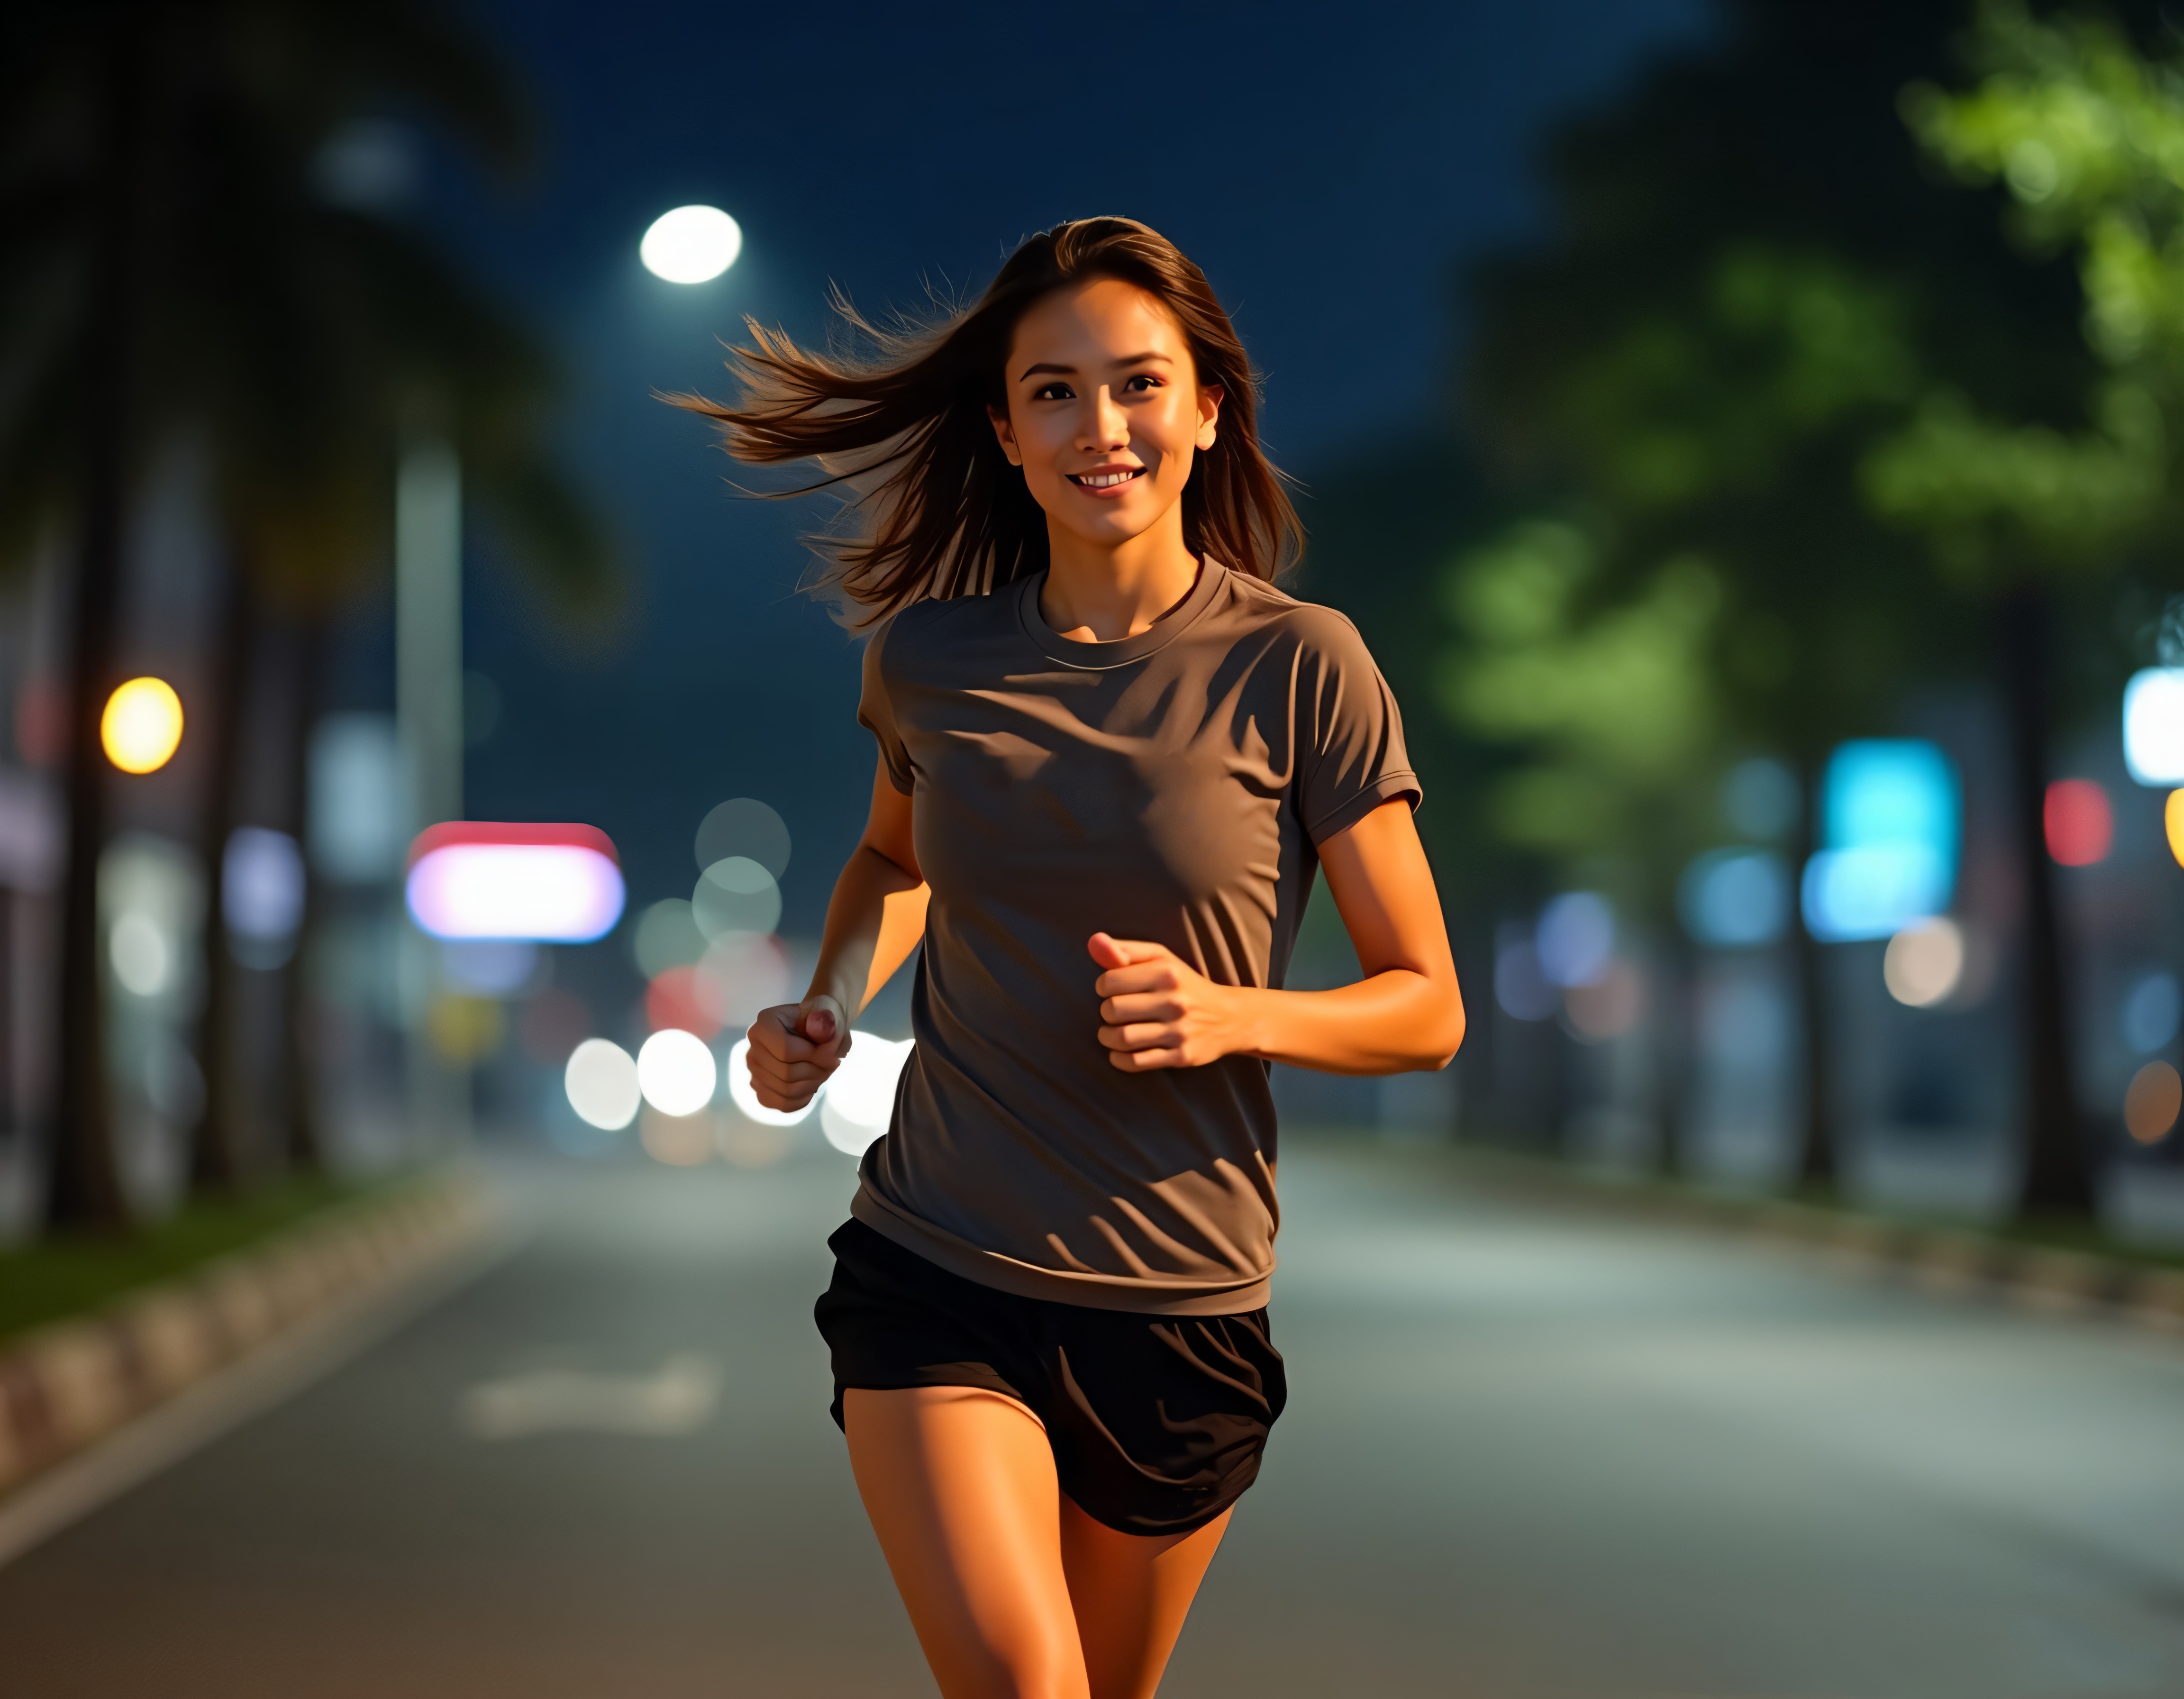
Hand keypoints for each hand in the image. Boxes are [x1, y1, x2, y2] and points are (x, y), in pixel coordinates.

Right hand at [745, 995, 850, 1110]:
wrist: (818, 1033)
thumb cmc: (823, 1022)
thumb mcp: (830, 1015)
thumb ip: (826, 1019)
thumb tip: (821, 1023)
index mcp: (764, 1023)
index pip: (786, 1052)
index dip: (815, 1057)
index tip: (833, 1052)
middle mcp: (753, 1046)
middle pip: (786, 1074)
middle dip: (817, 1071)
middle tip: (832, 1062)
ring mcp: (754, 1069)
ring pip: (786, 1091)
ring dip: (813, 1084)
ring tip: (822, 1070)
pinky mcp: (761, 1088)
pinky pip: (782, 1104)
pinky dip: (802, 1098)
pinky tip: (811, 1083)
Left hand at [1088, 933, 1245, 1070]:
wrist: (1230, 1018)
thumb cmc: (1185, 985)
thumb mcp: (1162, 959)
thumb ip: (1126, 950)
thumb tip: (1094, 941)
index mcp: (1167, 973)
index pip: (1110, 981)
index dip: (1103, 987)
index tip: (1112, 990)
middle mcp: (1175, 1001)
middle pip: (1113, 1010)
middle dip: (1105, 1012)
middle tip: (1113, 1012)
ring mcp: (1179, 1031)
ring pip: (1122, 1038)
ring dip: (1107, 1037)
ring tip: (1110, 1033)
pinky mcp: (1182, 1056)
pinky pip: (1137, 1062)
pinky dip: (1119, 1059)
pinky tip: (1120, 1052)